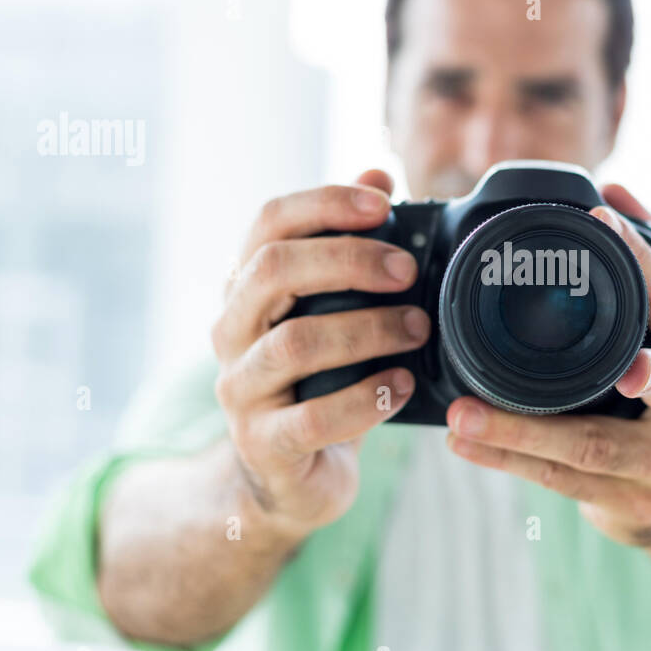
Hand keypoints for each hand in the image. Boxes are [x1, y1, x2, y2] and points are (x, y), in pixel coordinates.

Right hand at [210, 169, 429, 538]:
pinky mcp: (263, 445)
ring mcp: (241, 390)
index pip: (268, 223)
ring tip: (419, 330)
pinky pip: (311, 417)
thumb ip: (348, 246)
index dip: (324, 203)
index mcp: (246, 289)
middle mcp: (230, 332)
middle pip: (273, 270)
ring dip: (367, 330)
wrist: (288, 479)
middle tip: (408, 271)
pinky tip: (401, 387)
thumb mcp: (332, 311)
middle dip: (348, 260)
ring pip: (293, 343)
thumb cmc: (318, 382)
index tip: (383, 204)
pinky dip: (365, 398)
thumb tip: (377, 171)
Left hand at [444, 184, 650, 546]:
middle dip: (645, 376)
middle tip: (613, 370)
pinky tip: (466, 444)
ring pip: (594, 448)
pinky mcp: (635, 506)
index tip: (600, 219)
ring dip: (523, 431)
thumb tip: (616, 191)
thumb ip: (648, 262)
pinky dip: (508, 461)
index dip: (645, 259)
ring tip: (464, 414)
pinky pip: (562, 482)